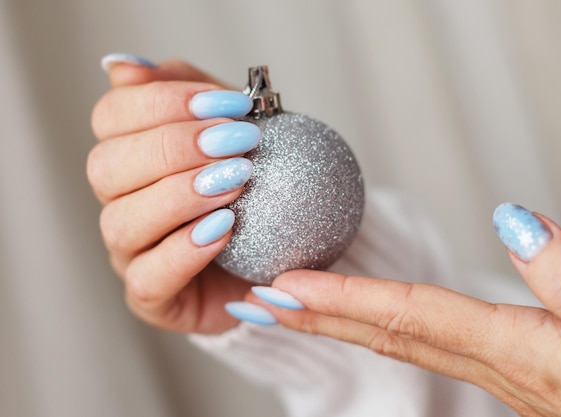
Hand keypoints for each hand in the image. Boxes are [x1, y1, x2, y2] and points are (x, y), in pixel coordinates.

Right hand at [88, 54, 259, 333]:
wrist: (283, 258)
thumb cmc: (257, 191)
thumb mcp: (235, 135)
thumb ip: (190, 98)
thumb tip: (126, 66)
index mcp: (131, 155)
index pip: (112, 117)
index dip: (162, 102)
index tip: (226, 103)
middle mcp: (120, 202)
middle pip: (106, 167)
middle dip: (172, 147)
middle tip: (234, 141)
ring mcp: (131, 253)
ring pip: (122, 221)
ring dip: (180, 195)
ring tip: (236, 182)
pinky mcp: (152, 297)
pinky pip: (149, 277)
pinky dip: (185, 250)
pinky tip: (225, 229)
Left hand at [245, 203, 560, 415]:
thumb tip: (515, 218)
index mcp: (509, 349)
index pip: (408, 316)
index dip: (344, 300)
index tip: (287, 285)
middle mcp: (484, 362)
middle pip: (383, 333)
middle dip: (315, 316)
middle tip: (257, 298)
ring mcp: (485, 370)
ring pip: (393, 340)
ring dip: (335, 321)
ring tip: (287, 302)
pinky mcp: (495, 368)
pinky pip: (413, 343)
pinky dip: (371, 326)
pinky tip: (356, 315)